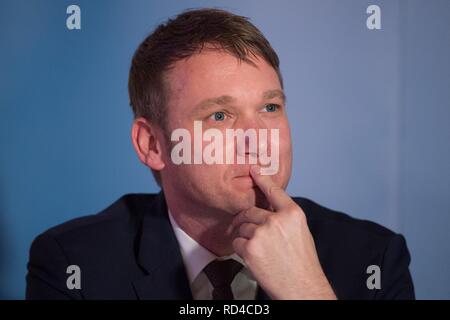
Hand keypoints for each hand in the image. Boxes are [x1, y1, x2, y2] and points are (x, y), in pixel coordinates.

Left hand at [231, 165, 336, 299]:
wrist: (302, 288)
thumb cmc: (302, 264)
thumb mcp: (300, 233)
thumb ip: (284, 218)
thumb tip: (268, 211)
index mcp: (293, 214)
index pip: (274, 191)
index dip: (262, 179)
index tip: (254, 170)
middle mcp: (277, 220)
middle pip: (250, 211)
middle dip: (244, 219)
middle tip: (240, 226)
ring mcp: (262, 233)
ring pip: (242, 227)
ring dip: (244, 237)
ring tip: (256, 250)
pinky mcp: (250, 248)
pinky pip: (237, 243)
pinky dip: (240, 250)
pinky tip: (252, 257)